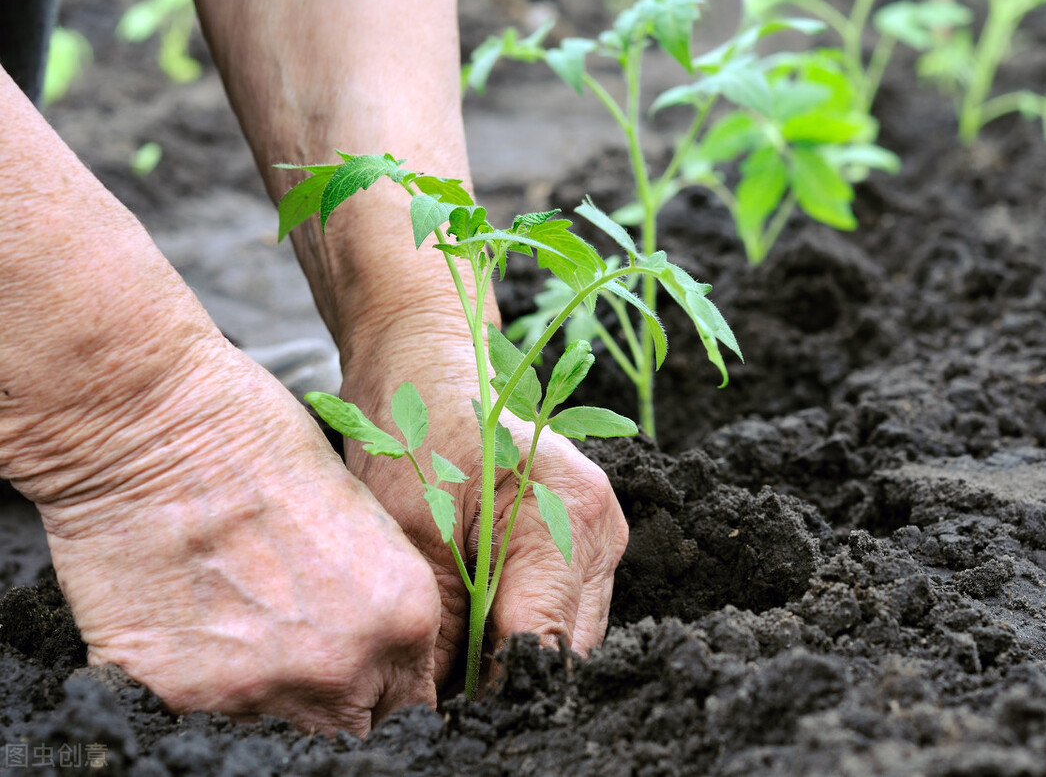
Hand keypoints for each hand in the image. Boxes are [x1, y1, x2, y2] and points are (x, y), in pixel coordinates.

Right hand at [32, 336, 441, 735]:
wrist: (154, 427)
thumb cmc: (259, 442)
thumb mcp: (361, 517)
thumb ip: (379, 599)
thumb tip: (377, 651)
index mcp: (403, 616)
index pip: (411, 704)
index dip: (384, 691)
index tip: (364, 681)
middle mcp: (342, 666)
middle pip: (350, 728)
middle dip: (333, 699)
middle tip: (296, 650)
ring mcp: (260, 689)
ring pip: (276, 727)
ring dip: (263, 691)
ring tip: (234, 622)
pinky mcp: (179, 695)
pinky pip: (198, 715)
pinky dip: (194, 682)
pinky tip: (186, 621)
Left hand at [339, 322, 628, 687]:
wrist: (426, 361)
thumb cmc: (414, 428)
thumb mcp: (411, 535)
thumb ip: (438, 631)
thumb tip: (437, 710)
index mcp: (570, 517)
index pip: (545, 646)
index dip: (494, 693)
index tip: (444, 715)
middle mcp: (602, 529)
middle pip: (567, 650)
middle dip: (506, 682)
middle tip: (441, 697)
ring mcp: (601, 535)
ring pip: (568, 636)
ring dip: (513, 657)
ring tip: (451, 664)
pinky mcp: (585, 540)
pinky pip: (560, 609)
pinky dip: (518, 628)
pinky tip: (473, 629)